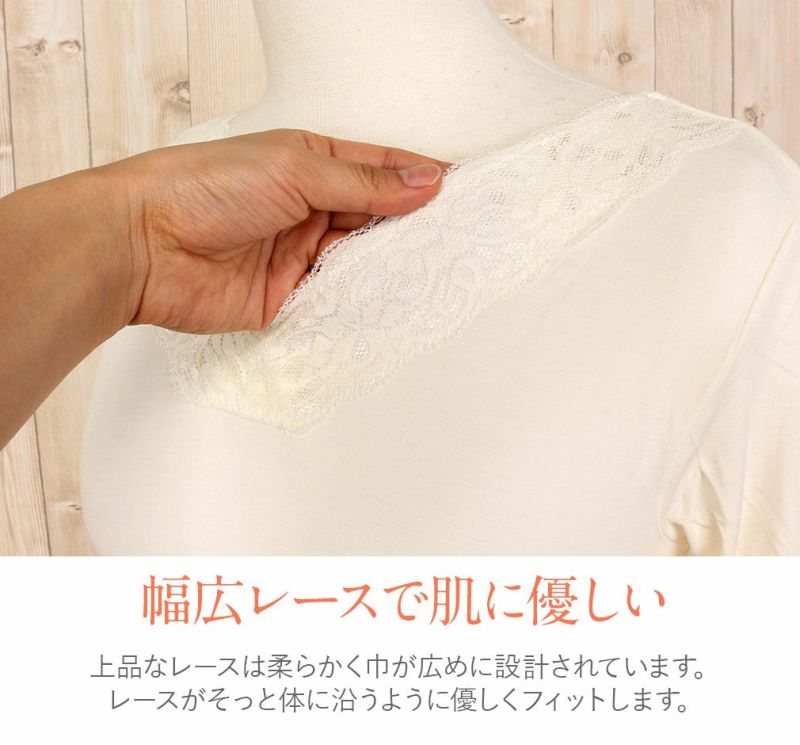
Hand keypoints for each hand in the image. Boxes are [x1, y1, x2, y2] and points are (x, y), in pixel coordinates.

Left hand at [115, 128, 451, 332]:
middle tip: (456, 233)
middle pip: (373, 217)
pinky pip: (335, 299)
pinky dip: (361, 299)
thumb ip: (362, 183)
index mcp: (308, 163)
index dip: (417, 177)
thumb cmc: (202, 187)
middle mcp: (306, 208)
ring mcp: (298, 254)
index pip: (377, 169)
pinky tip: (391, 296)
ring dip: (389, 263)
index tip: (458, 187)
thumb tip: (422, 183)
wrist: (143, 245)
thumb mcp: (294, 169)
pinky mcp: (287, 297)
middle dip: (411, 224)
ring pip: (359, 260)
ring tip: (434, 264)